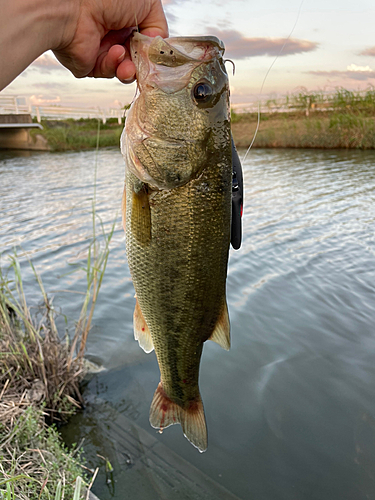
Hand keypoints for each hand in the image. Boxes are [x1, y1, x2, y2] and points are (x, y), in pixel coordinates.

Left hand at [53, 0, 167, 82]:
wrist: (74, 6)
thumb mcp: (148, 4)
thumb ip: (159, 27)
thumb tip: (156, 49)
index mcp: (126, 16)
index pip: (146, 40)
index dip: (153, 49)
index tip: (158, 55)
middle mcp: (113, 32)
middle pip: (138, 58)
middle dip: (144, 63)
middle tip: (147, 63)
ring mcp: (101, 49)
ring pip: (126, 69)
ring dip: (131, 68)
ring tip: (129, 62)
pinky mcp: (90, 64)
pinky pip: (109, 72)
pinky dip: (114, 66)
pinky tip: (114, 54)